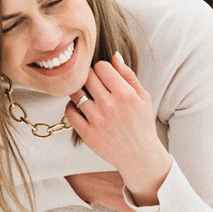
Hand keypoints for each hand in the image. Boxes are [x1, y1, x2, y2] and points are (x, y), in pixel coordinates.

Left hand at [64, 57, 170, 205]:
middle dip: (90, 77)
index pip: (101, 67)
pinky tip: (80, 108)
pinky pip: (69, 112)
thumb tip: (114, 56)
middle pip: (87, 76)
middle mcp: (110, 106)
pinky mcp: (87, 134)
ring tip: (86, 95)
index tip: (104, 77)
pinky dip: (71, 107)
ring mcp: (97, 120)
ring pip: (76, 92)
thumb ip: (128, 75)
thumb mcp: (143, 97)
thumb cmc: (142, 124)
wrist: (140, 156)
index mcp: (125, 94)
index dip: (102, 69)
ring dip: (79, 90)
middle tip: (94, 85)